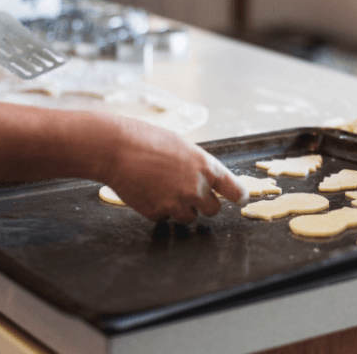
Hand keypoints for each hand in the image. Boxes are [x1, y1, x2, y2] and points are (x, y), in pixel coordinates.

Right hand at [101, 119, 247, 222]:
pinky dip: (158, 209)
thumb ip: (197, 165)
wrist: (115, 148)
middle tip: (189, 193)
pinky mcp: (157, 213)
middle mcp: (197, 188)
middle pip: (213, 210)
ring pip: (189, 217)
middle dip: (203, 204)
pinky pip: (164, 218)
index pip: (235, 190)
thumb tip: (205, 179)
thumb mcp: (181, 146)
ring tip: (163, 188)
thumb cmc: (146, 139)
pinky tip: (147, 191)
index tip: (240, 199)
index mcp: (206, 167)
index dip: (238, 195)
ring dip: (180, 208)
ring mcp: (177, 203)